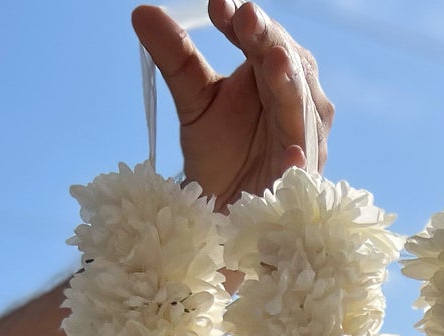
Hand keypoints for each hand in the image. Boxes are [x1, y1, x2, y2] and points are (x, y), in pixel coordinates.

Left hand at [131, 2, 332, 209]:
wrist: (224, 207)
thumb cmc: (220, 149)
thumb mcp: (193, 99)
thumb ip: (174, 57)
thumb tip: (140, 12)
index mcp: (269, 69)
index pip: (260, 36)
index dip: (242, 21)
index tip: (216, 5)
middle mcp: (294, 96)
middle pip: (286, 61)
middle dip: (267, 39)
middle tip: (246, 17)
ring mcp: (303, 136)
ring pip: (299, 106)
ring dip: (289, 86)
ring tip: (274, 62)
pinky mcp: (302, 179)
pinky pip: (303, 168)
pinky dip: (299, 162)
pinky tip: (293, 155)